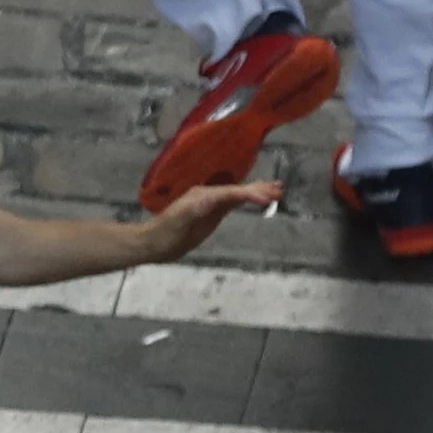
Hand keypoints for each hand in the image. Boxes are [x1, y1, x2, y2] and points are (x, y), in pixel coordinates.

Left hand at [140, 180, 283, 261]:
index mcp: (202, 196)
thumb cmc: (163, 234)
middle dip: (258, 189)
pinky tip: (258, 199)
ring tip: (277, 191)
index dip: (248, 194)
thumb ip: (193, 210)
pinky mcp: (212, 213)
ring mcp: (210, 203)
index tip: (265, 199)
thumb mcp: (178, 222)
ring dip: (257, 191)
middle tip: (280, 190)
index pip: (230, 193)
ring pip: (237, 195)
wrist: (152, 243)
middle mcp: (208, 195)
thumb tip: (210, 199)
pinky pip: (233, 203)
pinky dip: (247, 200)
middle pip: (237, 190)